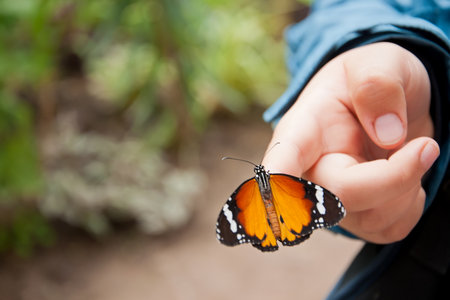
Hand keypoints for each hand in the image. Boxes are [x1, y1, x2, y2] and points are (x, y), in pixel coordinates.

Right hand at [262, 42, 439, 243]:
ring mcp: (330, 198)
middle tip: (427, 146)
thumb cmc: (370, 80)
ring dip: (406, 190)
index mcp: (302, 130)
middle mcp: (309, 170)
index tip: (275, 190)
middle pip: (336, 197)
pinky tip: (407, 179)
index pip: (283, 158)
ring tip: (413, 152)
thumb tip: (389, 136)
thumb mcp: (377, 62)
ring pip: (366, 220)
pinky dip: (410, 208)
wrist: (384, 102)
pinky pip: (386, 230)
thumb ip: (376, 85)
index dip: (277, 179)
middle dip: (393, 179)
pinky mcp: (356, 216)